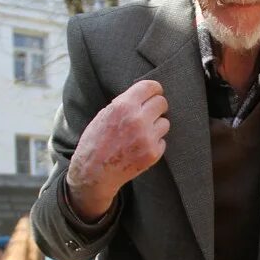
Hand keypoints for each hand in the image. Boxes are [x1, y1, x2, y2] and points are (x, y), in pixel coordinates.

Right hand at [67, 80, 168, 219]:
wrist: (94, 173)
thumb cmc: (95, 142)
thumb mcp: (104, 115)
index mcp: (123, 106)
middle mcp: (138, 120)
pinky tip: (140, 147)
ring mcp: (147, 137)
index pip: (150, 87)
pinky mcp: (153, 153)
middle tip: (149, 113)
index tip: (155, 92)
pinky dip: (154, 143)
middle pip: (162, 103)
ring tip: (142, 133)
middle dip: (156, 107)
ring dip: (156, 126)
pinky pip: (162, 141)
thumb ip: (124, 103)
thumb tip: (143, 95)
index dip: (154, 89)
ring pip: (165, 122)